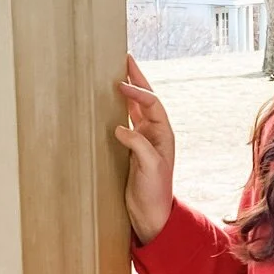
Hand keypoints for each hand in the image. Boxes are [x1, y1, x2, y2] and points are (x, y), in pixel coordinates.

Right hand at [114, 54, 175, 244]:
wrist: (151, 215)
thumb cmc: (154, 193)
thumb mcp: (149, 168)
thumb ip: (138, 146)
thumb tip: (120, 127)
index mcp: (163, 134)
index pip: (151, 104)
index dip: (138, 92)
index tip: (120, 85)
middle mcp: (155, 133)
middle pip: (146, 99)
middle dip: (136, 78)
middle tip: (125, 58)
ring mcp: (143, 140)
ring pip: (135, 108)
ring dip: (127, 90)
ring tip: (117, 72)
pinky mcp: (132, 148)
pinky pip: (126, 121)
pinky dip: (118, 108)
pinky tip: (110, 101)